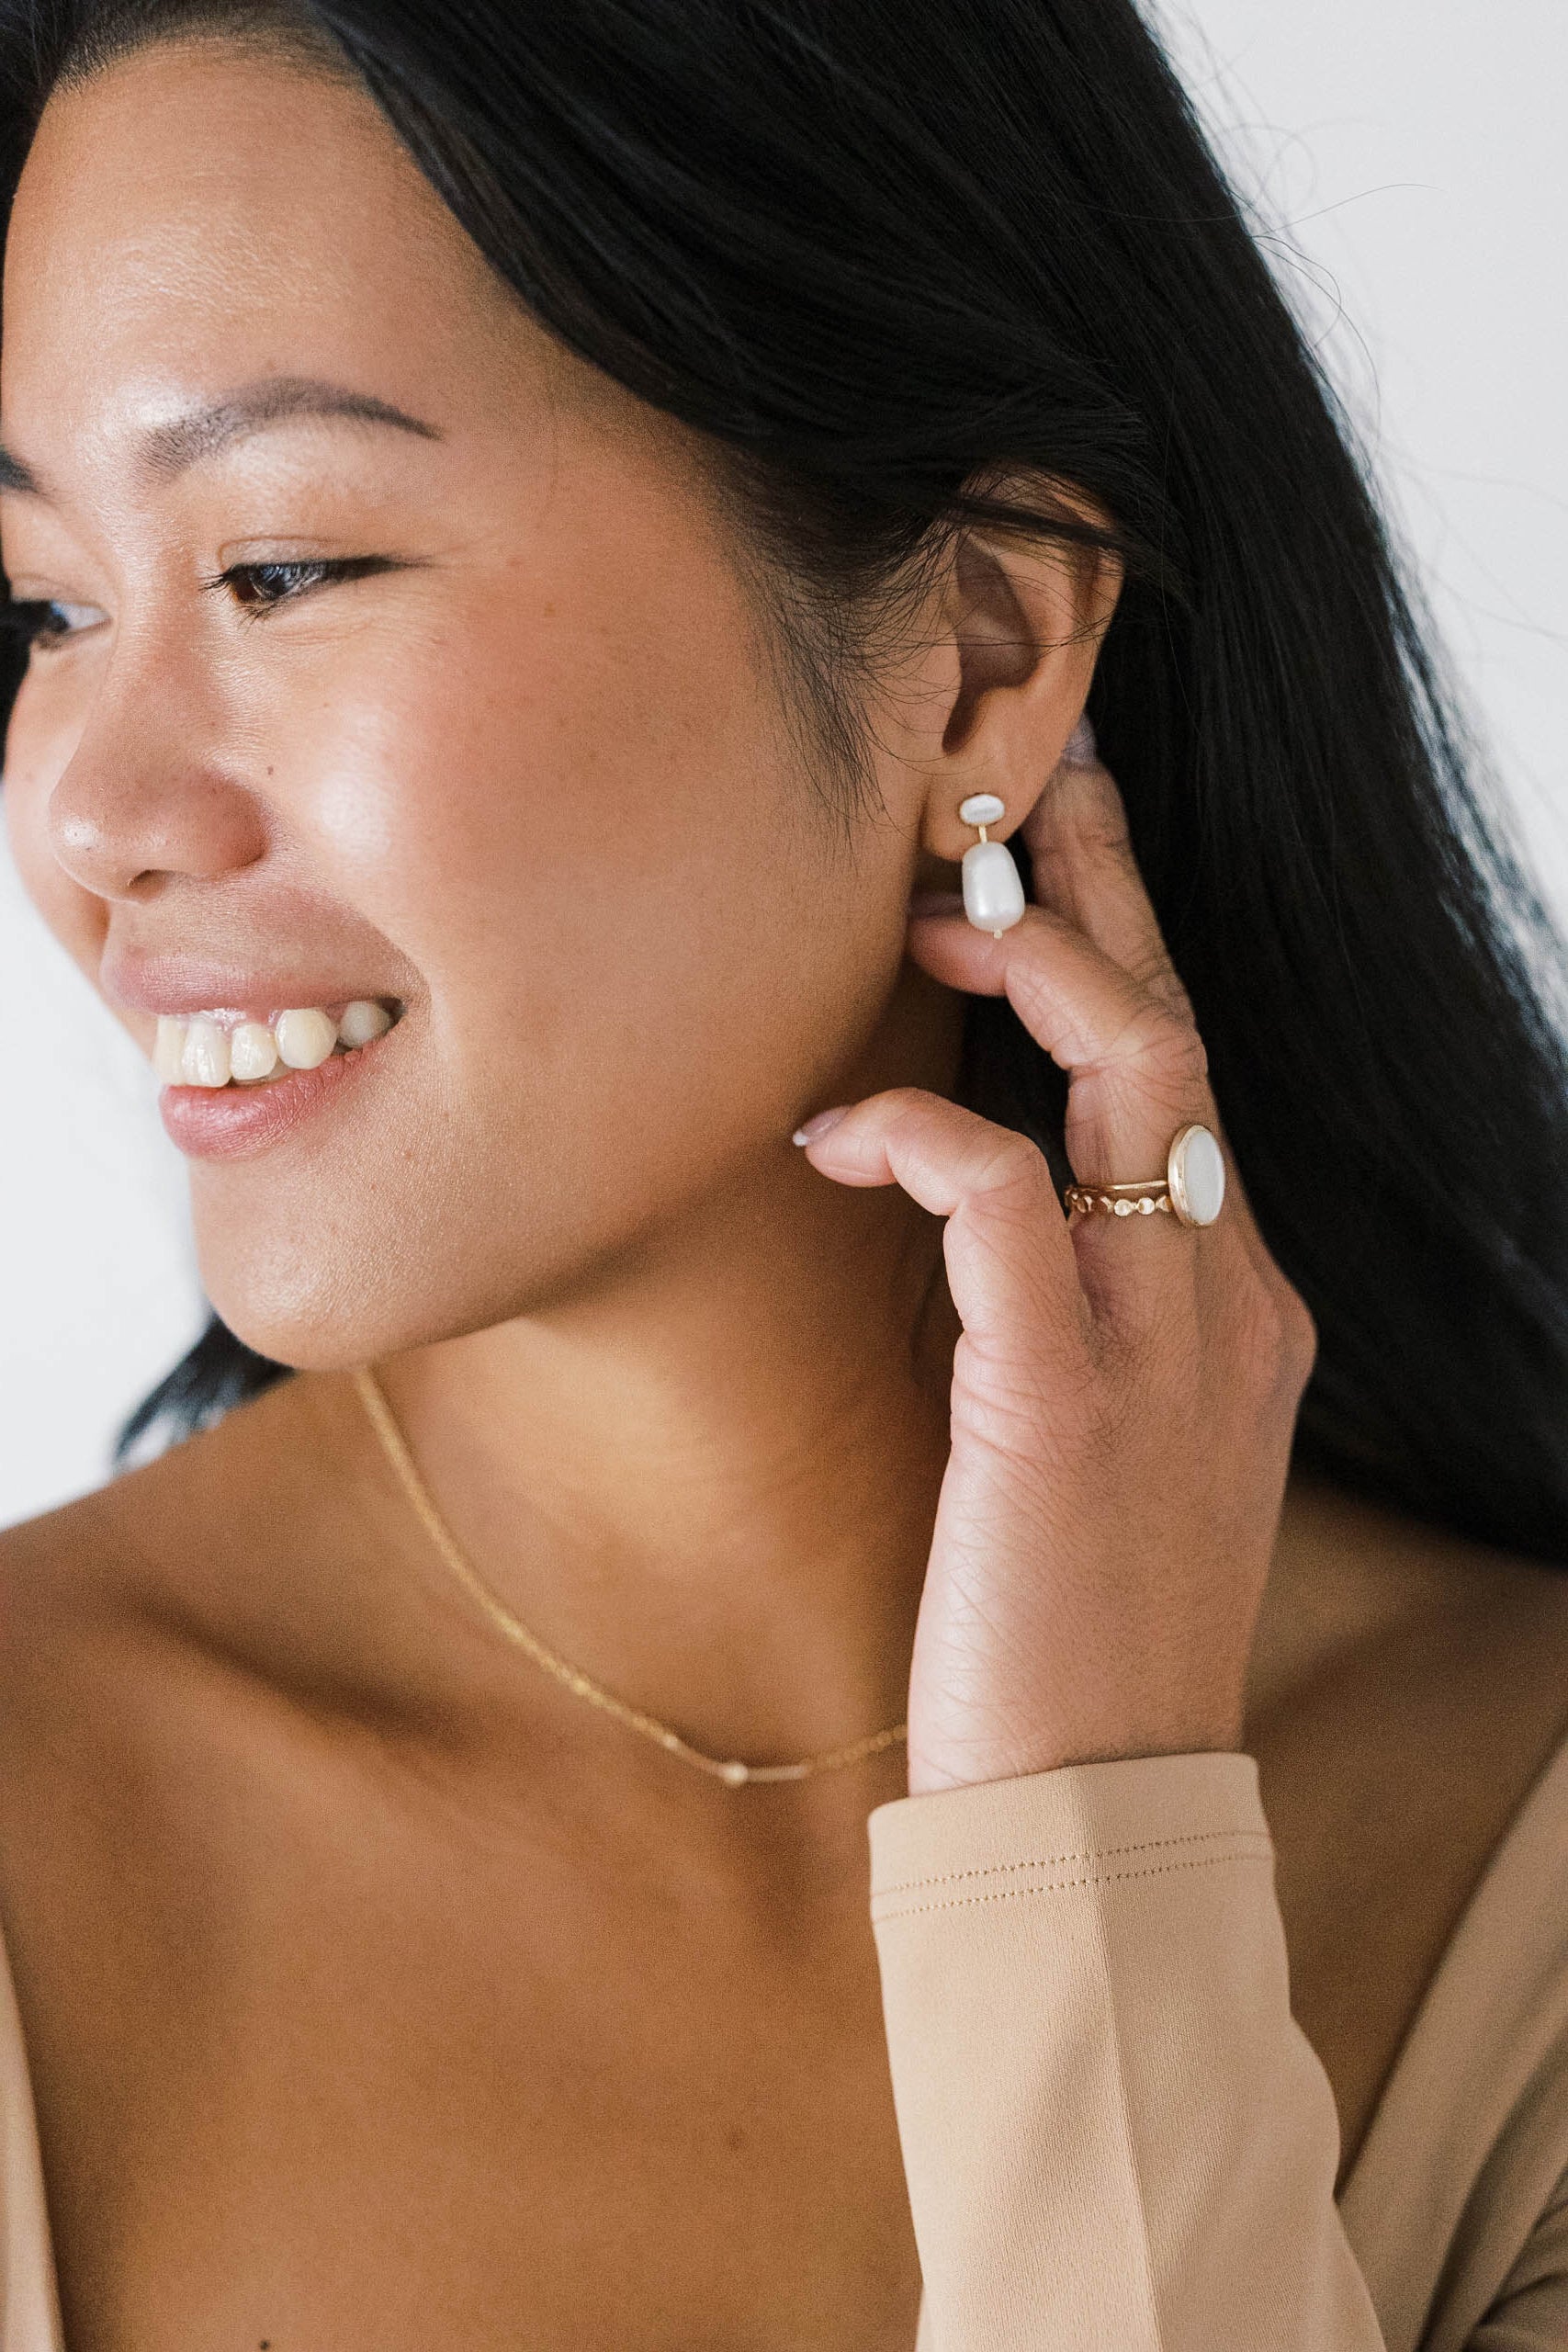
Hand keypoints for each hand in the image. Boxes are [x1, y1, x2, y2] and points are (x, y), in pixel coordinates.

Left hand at [795, 739, 1317, 1794]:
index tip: (1068, 856)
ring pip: (1131, 1078)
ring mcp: (1161, 1344)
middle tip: (1026, 793)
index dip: (1130, 955)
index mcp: (1236, 1307)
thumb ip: (1074, 1324)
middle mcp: (1224, 1299)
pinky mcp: (1063, 1399)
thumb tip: (984, 1222)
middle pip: (1178, 1040)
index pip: (1187, 1087)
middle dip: (1105, 897)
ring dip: (1032, 969)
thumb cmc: (1071, 1624)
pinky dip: (921, 1135)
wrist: (1100, 1795)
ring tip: (934, 921)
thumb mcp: (1104, 1447)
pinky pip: (1003, 1202)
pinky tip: (837, 1127)